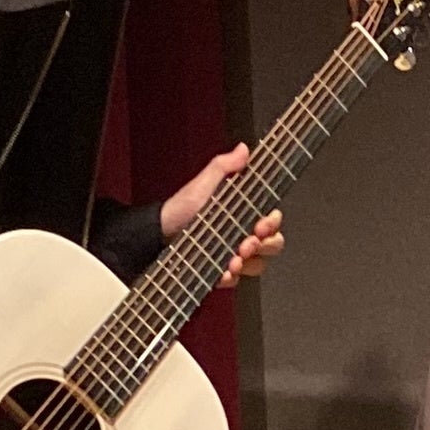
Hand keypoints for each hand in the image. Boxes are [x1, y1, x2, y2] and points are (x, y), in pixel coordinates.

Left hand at [159, 144, 285, 286]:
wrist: (157, 235)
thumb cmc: (180, 208)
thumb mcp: (202, 185)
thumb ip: (223, 167)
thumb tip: (243, 149)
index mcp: (243, 211)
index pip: (272, 219)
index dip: (272, 223)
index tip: (261, 225)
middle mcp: (242, 233)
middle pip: (273, 243)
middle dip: (264, 245)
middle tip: (246, 243)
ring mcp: (233, 253)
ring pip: (258, 264)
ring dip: (249, 264)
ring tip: (232, 261)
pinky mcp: (221, 270)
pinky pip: (236, 279)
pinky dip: (230, 277)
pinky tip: (221, 272)